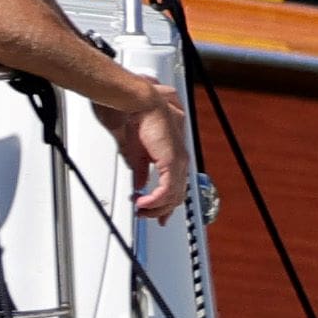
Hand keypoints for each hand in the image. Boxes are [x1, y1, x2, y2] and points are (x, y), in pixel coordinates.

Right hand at [94, 81, 194, 220]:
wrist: (138, 103)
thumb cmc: (137, 117)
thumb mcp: (137, 151)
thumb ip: (140, 168)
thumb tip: (138, 183)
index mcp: (174, 154)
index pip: (176, 184)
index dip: (167, 201)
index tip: (157, 213)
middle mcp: (180, 158)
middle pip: (177, 193)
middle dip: (160, 209)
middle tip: (145, 214)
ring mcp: (178, 160)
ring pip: (174, 195)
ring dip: (155, 206)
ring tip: (141, 209)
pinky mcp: (171, 161)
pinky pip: (166, 190)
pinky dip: (155, 201)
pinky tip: (143, 203)